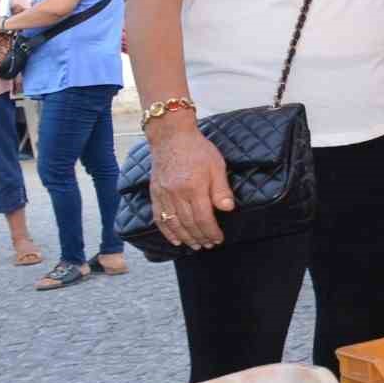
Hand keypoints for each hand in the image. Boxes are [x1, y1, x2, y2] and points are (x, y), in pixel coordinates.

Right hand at [148, 119, 234, 248]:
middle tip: (208, 245)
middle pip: (189, 224)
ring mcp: (164, 194)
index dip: (211, 231)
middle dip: (200, 237)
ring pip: (174, 223)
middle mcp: (177, 194)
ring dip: (185, 238)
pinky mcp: (155, 193)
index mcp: (194, 187)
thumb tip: (228, 209)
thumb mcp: (217, 165)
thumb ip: (221, 189)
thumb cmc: (197, 149)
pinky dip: (167, 231)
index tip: (218, 239)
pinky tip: (175, 239)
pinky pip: (159, 217)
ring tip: (195, 245)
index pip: (203, 218)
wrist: (171, 137)